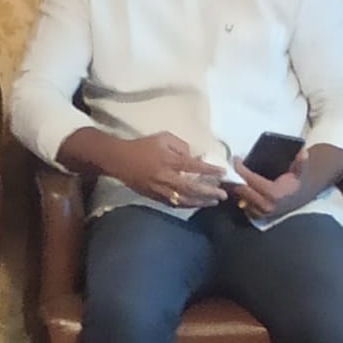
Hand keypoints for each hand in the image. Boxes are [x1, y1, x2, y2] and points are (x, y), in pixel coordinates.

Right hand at [103, 132, 224, 207]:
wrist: (120, 159)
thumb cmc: (142, 146)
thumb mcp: (163, 138)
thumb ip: (181, 146)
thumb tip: (194, 158)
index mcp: (169, 161)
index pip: (194, 167)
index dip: (210, 171)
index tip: (223, 173)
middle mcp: (166, 177)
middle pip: (192, 188)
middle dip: (209, 192)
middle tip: (223, 194)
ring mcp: (160, 190)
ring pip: (184, 200)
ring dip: (201, 202)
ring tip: (213, 202)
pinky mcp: (154, 197)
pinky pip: (174, 204)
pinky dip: (187, 205)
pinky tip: (195, 204)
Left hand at [230, 147, 310, 219]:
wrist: (300, 196)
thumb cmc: (296, 181)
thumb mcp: (299, 170)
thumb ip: (301, 161)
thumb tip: (303, 151)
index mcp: (273, 194)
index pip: (250, 180)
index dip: (241, 169)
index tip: (236, 159)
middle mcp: (266, 205)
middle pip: (242, 190)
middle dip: (235, 177)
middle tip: (232, 166)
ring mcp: (261, 213)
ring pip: (240, 198)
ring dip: (235, 187)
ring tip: (233, 174)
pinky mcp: (259, 216)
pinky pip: (243, 206)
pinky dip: (240, 196)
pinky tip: (238, 186)